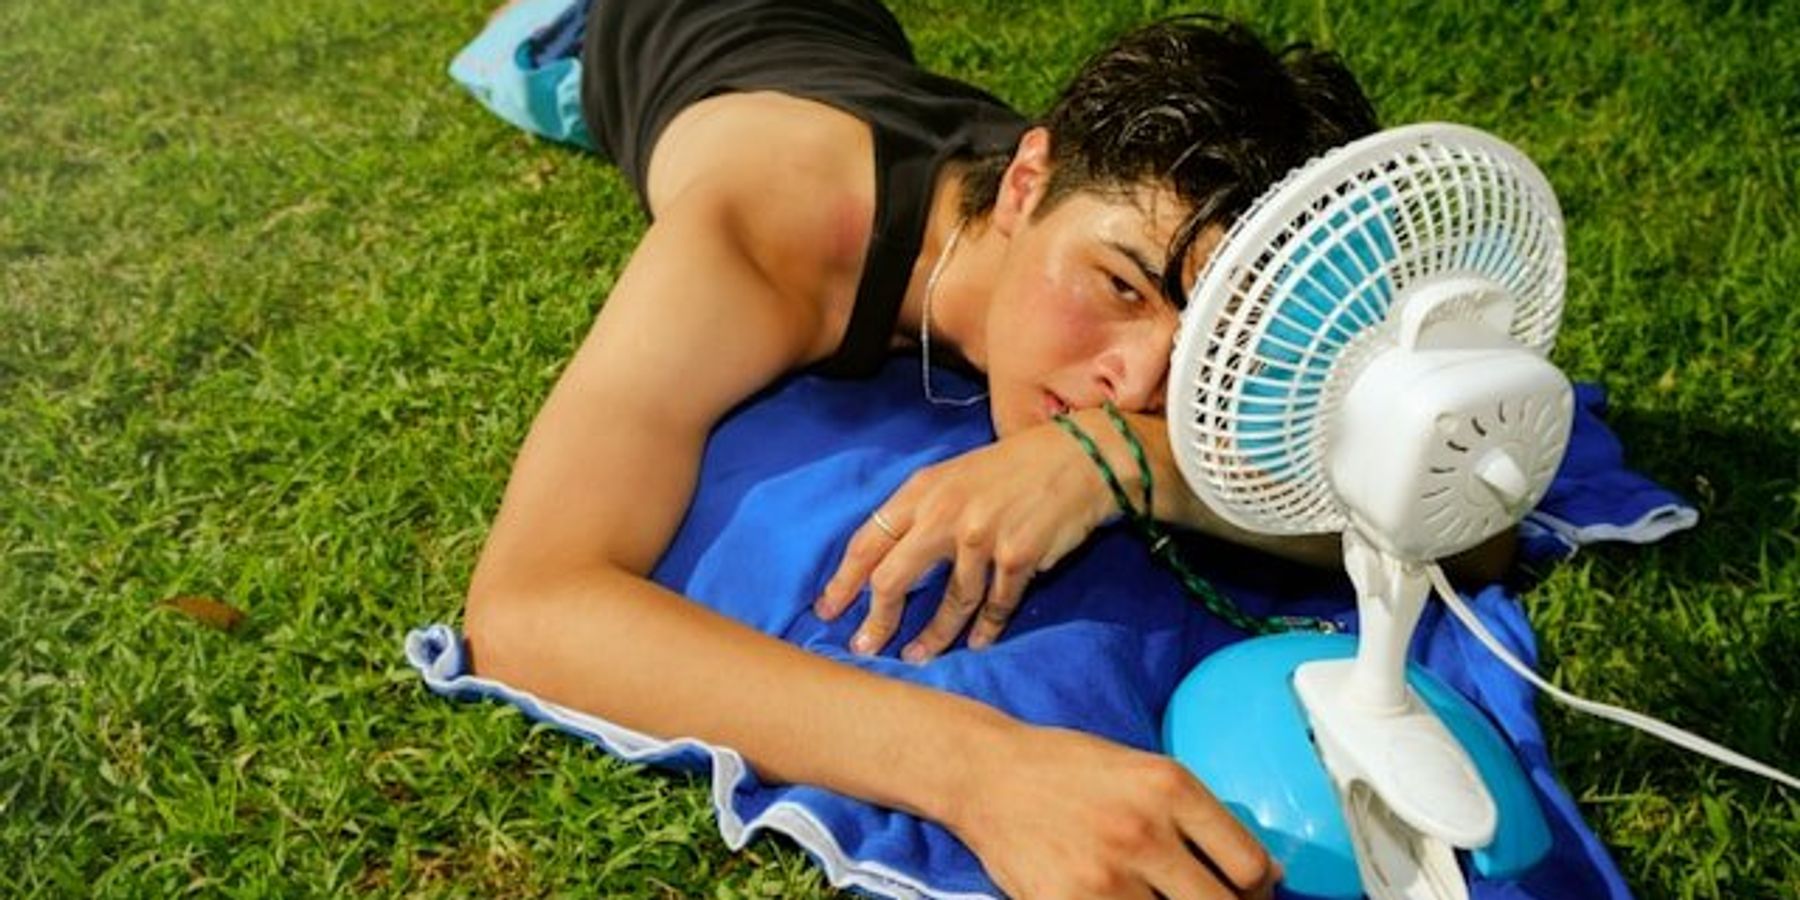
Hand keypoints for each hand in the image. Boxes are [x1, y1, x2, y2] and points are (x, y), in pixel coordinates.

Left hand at [814, 421, 1118, 660]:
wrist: (1081, 458)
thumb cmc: (1015, 469)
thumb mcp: (957, 476)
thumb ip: (923, 511)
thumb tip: (886, 559)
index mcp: (923, 489)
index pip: (868, 540)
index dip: (843, 580)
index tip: (827, 609)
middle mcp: (945, 512)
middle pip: (893, 578)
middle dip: (876, 621)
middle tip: (865, 648)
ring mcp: (981, 535)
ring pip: (948, 601)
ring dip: (933, 636)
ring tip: (918, 657)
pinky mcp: (1018, 556)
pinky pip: (994, 606)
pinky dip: (985, 629)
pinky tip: (976, 644)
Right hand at [946, 723, 1278, 898]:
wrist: (986, 773)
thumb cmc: (1067, 769)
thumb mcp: (1142, 769)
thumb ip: (1198, 815)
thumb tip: (1262, 871)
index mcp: (1169, 787)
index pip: (1249, 865)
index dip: (1259, 889)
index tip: (1250, 890)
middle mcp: (1143, 830)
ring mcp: (1106, 875)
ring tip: (1162, 897)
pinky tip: (1126, 899)